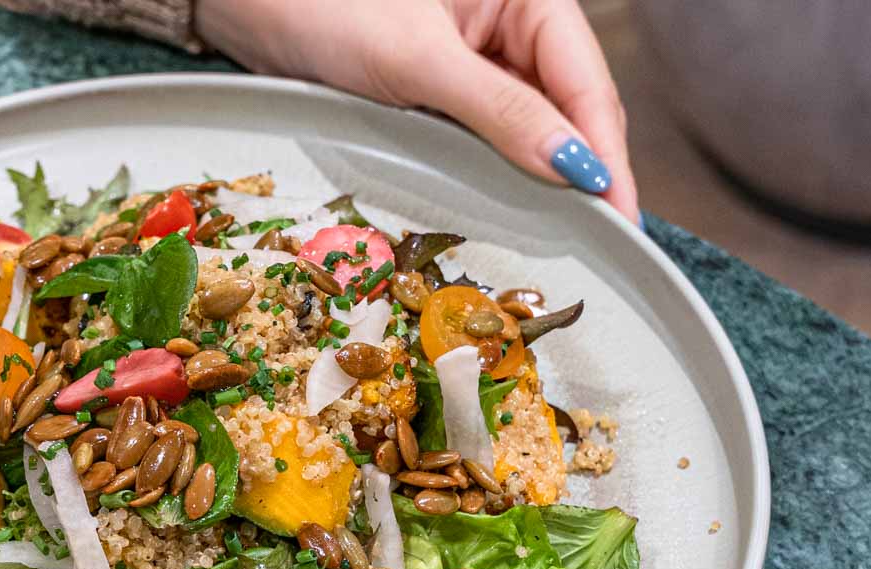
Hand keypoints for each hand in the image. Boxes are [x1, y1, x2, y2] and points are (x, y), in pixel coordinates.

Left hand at [196, 0, 639, 222]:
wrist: (249, 4)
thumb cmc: (328, 6)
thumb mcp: (421, 62)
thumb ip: (501, 112)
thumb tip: (573, 166)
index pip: (588, 83)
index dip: (606, 154)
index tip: (621, 218)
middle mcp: (510, 25)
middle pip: (568, 110)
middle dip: (584, 173)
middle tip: (602, 243)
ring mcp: (476, 61)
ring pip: (529, 130)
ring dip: (545, 181)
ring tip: (568, 239)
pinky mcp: (439, 93)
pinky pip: (486, 139)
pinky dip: (501, 176)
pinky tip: (514, 212)